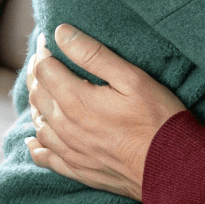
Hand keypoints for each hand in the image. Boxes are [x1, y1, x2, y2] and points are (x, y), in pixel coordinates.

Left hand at [25, 24, 186, 200]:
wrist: (170, 167)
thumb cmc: (156, 118)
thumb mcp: (132, 78)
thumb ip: (94, 54)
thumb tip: (62, 33)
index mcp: (77, 101)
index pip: (45, 71)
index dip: (44, 52)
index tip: (48, 39)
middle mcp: (66, 127)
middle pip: (37, 95)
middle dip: (37, 73)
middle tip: (43, 59)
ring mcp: (70, 151)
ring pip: (39, 124)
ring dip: (36, 104)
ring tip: (41, 89)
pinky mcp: (78, 170)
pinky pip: (45, 158)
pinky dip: (36, 146)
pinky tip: (34, 140)